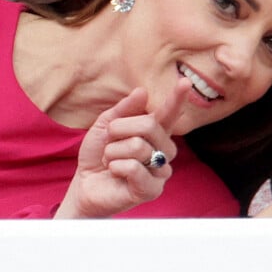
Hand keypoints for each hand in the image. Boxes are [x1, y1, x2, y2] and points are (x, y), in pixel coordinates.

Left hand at [55, 79, 190, 217]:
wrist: (86, 185)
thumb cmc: (99, 154)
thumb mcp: (105, 126)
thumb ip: (123, 109)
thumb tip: (142, 91)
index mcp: (155, 132)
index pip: (169, 113)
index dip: (177, 98)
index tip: (185, 82)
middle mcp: (164, 150)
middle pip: (149, 125)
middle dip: (119, 130)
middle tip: (109, 142)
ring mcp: (160, 171)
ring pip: (138, 147)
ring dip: (113, 152)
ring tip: (111, 161)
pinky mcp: (151, 190)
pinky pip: (134, 168)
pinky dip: (115, 167)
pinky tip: (114, 173)